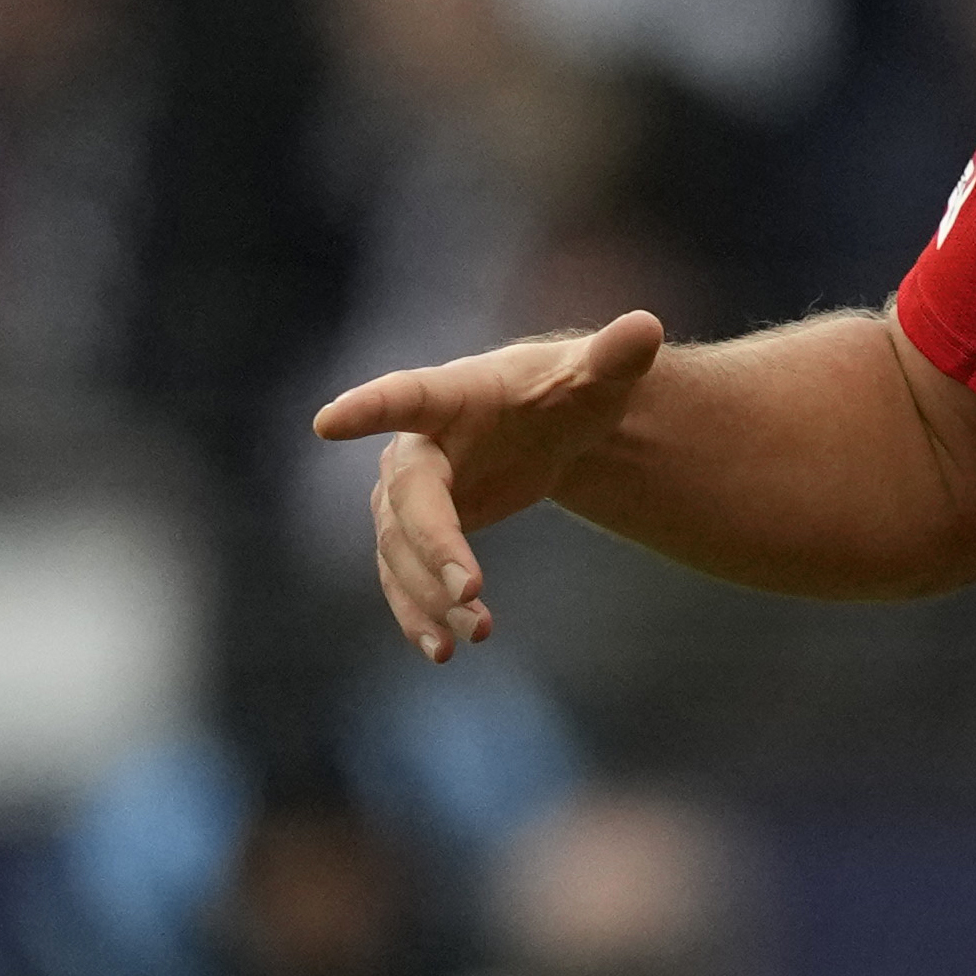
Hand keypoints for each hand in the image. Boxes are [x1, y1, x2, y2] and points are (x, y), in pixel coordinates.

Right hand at [312, 308, 664, 661]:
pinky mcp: (414, 534)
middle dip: (432, 544)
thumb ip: (615, 356)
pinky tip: (442, 649)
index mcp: (454, 393)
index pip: (406, 395)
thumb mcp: (598, 377)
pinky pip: (403, 578)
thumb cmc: (570, 390)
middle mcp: (418, 443)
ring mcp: (410, 491)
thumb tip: (648, 326)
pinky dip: (418, 614)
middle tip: (471, 591)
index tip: (328, 421)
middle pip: (407, 496)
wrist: (551, 428)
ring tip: (476, 635)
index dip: (369, 407)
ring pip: (398, 549)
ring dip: (428, 594)